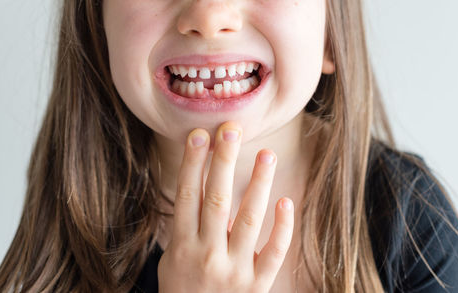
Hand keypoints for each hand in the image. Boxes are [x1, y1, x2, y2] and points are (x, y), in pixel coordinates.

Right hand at [158, 121, 293, 292]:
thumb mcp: (172, 262)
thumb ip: (185, 229)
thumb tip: (198, 190)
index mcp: (182, 246)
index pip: (187, 195)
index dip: (193, 163)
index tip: (200, 135)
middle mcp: (207, 254)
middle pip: (217, 199)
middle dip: (223, 162)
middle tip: (231, 130)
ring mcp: (234, 270)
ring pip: (248, 219)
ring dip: (258, 184)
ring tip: (266, 154)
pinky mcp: (257, 284)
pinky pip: (273, 252)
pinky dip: (281, 227)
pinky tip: (285, 201)